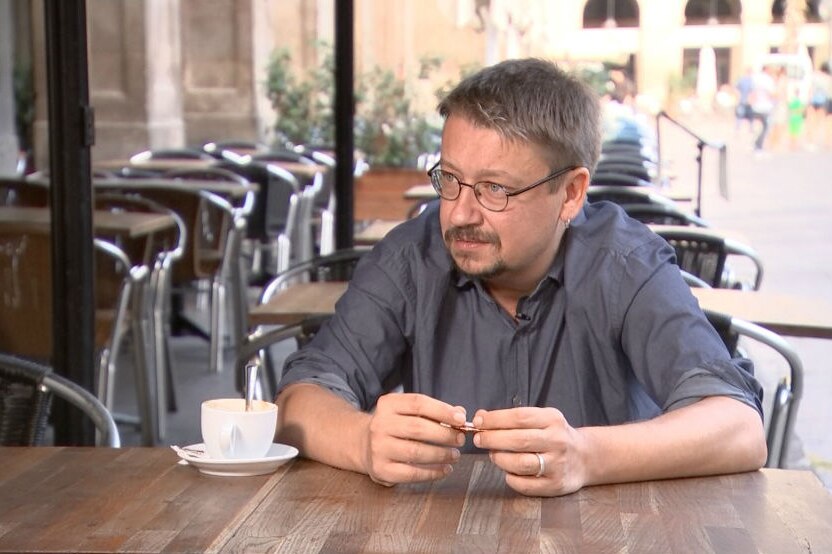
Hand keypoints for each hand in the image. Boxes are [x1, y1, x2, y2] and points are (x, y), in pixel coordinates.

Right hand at [363, 393, 466, 485]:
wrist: (363, 444)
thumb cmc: (395, 426)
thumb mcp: (408, 412)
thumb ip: (434, 411)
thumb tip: (459, 415)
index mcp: (388, 404)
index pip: (418, 403)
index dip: (442, 411)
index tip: (461, 419)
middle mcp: (380, 424)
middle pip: (418, 428)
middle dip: (444, 434)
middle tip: (460, 439)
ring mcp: (378, 448)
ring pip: (415, 452)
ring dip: (441, 454)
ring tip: (454, 454)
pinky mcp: (381, 469)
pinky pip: (411, 473)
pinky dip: (432, 473)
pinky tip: (444, 469)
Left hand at [472, 407, 587, 496]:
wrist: (585, 458)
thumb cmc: (554, 436)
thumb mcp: (540, 419)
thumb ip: (512, 418)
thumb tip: (481, 416)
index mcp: (553, 420)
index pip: (519, 417)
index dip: (495, 419)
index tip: (478, 420)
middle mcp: (557, 441)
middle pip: (518, 440)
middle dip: (492, 439)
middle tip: (478, 439)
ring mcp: (557, 465)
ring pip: (521, 463)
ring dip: (500, 459)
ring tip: (493, 455)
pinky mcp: (555, 485)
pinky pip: (525, 485)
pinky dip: (511, 478)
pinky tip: (508, 471)